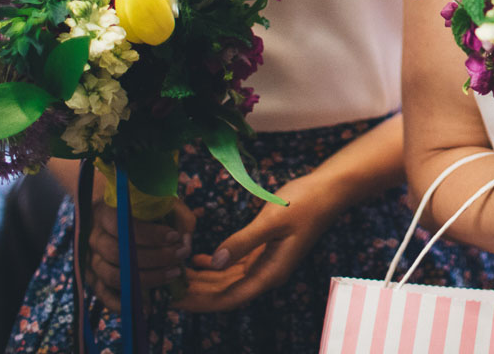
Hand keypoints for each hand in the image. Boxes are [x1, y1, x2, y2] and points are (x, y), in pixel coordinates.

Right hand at [86, 198, 196, 310]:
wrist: (111, 215)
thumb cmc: (140, 208)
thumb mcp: (156, 202)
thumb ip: (173, 215)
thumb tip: (186, 240)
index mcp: (104, 214)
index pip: (122, 226)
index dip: (150, 234)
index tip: (174, 236)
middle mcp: (94, 239)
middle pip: (119, 253)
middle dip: (155, 257)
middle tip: (179, 255)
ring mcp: (91, 261)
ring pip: (113, 276)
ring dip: (147, 278)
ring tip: (173, 273)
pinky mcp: (93, 279)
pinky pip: (104, 295)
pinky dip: (124, 303)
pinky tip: (146, 306)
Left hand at [177, 172, 342, 312]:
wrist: (328, 190)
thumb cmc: (304, 203)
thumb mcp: (272, 220)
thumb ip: (242, 242)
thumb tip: (213, 262)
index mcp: (270, 273)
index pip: (229, 298)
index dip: (200, 302)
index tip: (175, 300)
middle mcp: (267, 274)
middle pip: (225, 292)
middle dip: (196, 292)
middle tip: (165, 287)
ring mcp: (265, 263)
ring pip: (227, 280)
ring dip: (202, 279)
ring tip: (174, 274)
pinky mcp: (264, 251)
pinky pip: (234, 266)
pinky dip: (214, 264)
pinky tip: (196, 259)